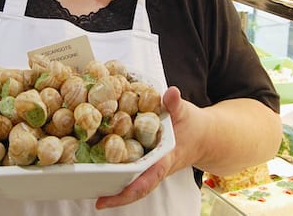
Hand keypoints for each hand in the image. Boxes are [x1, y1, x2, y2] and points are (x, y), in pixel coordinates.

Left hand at [95, 86, 200, 208]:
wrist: (202, 137)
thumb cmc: (192, 126)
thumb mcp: (185, 113)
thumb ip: (175, 104)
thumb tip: (171, 93)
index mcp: (164, 160)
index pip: (147, 180)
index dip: (129, 191)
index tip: (109, 199)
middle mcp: (154, 168)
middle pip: (134, 188)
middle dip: (116, 195)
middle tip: (96, 199)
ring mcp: (148, 168)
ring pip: (129, 181)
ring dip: (112, 186)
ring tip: (89, 187)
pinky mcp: (143, 162)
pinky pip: (128, 170)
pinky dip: (114, 170)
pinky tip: (96, 166)